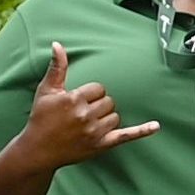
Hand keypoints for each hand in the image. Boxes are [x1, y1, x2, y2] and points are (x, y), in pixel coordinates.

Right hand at [16, 41, 158, 168]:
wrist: (38, 150)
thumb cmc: (41, 119)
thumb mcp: (46, 91)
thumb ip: (57, 67)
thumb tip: (58, 45)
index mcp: (74, 100)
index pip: (98, 88)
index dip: (89, 93)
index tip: (78, 101)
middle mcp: (86, 116)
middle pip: (108, 101)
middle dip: (98, 104)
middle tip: (82, 113)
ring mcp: (94, 132)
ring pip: (115, 116)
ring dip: (106, 117)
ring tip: (89, 123)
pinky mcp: (101, 145)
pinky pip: (126, 136)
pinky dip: (142, 131)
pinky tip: (156, 126)